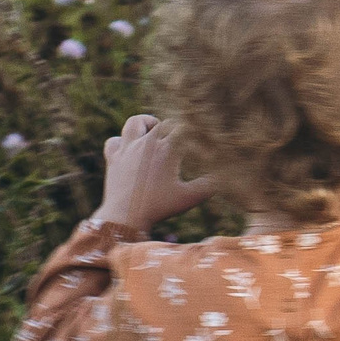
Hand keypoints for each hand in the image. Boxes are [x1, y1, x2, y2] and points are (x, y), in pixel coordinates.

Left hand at [95, 113, 215, 230]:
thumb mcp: (189, 197)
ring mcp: (127, 149)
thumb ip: (209, 185)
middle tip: (182, 141)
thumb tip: (226, 175)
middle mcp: (146, 144)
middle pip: (163, 123)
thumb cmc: (159, 208)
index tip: (200, 139)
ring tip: (154, 132)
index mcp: (167, 149)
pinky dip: (121, 142)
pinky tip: (129, 150)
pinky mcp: (113, 158)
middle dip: (174, 128)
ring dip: (146, 124)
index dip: (194, 130)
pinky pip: (114, 140)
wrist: (125, 218)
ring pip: (135, 122)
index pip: (184, 127)